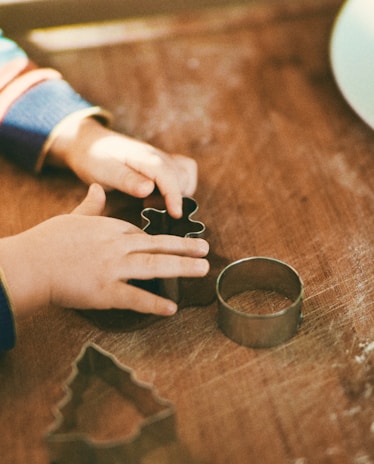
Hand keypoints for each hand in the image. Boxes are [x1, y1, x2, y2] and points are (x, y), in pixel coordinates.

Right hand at [0, 184, 208, 317]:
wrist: (32, 262)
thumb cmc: (49, 240)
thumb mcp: (73, 216)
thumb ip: (90, 204)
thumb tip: (98, 188)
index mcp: (112, 228)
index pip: (142, 234)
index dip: (161, 241)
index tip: (176, 244)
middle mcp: (119, 246)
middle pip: (158, 245)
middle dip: (185, 247)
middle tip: (206, 249)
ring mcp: (114, 268)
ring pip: (155, 265)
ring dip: (182, 267)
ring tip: (203, 269)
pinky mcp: (106, 292)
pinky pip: (136, 298)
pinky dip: (155, 303)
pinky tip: (172, 308)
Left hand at [49, 117, 197, 217]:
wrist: (89, 143)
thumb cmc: (93, 159)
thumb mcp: (103, 171)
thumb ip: (126, 180)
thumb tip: (149, 189)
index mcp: (142, 156)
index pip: (167, 174)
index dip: (174, 195)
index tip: (176, 214)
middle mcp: (157, 155)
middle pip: (182, 176)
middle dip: (174, 197)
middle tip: (148, 207)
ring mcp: (162, 157)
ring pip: (187, 174)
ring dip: (180, 192)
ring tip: (155, 202)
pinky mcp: (163, 163)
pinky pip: (184, 172)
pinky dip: (182, 186)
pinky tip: (162, 196)